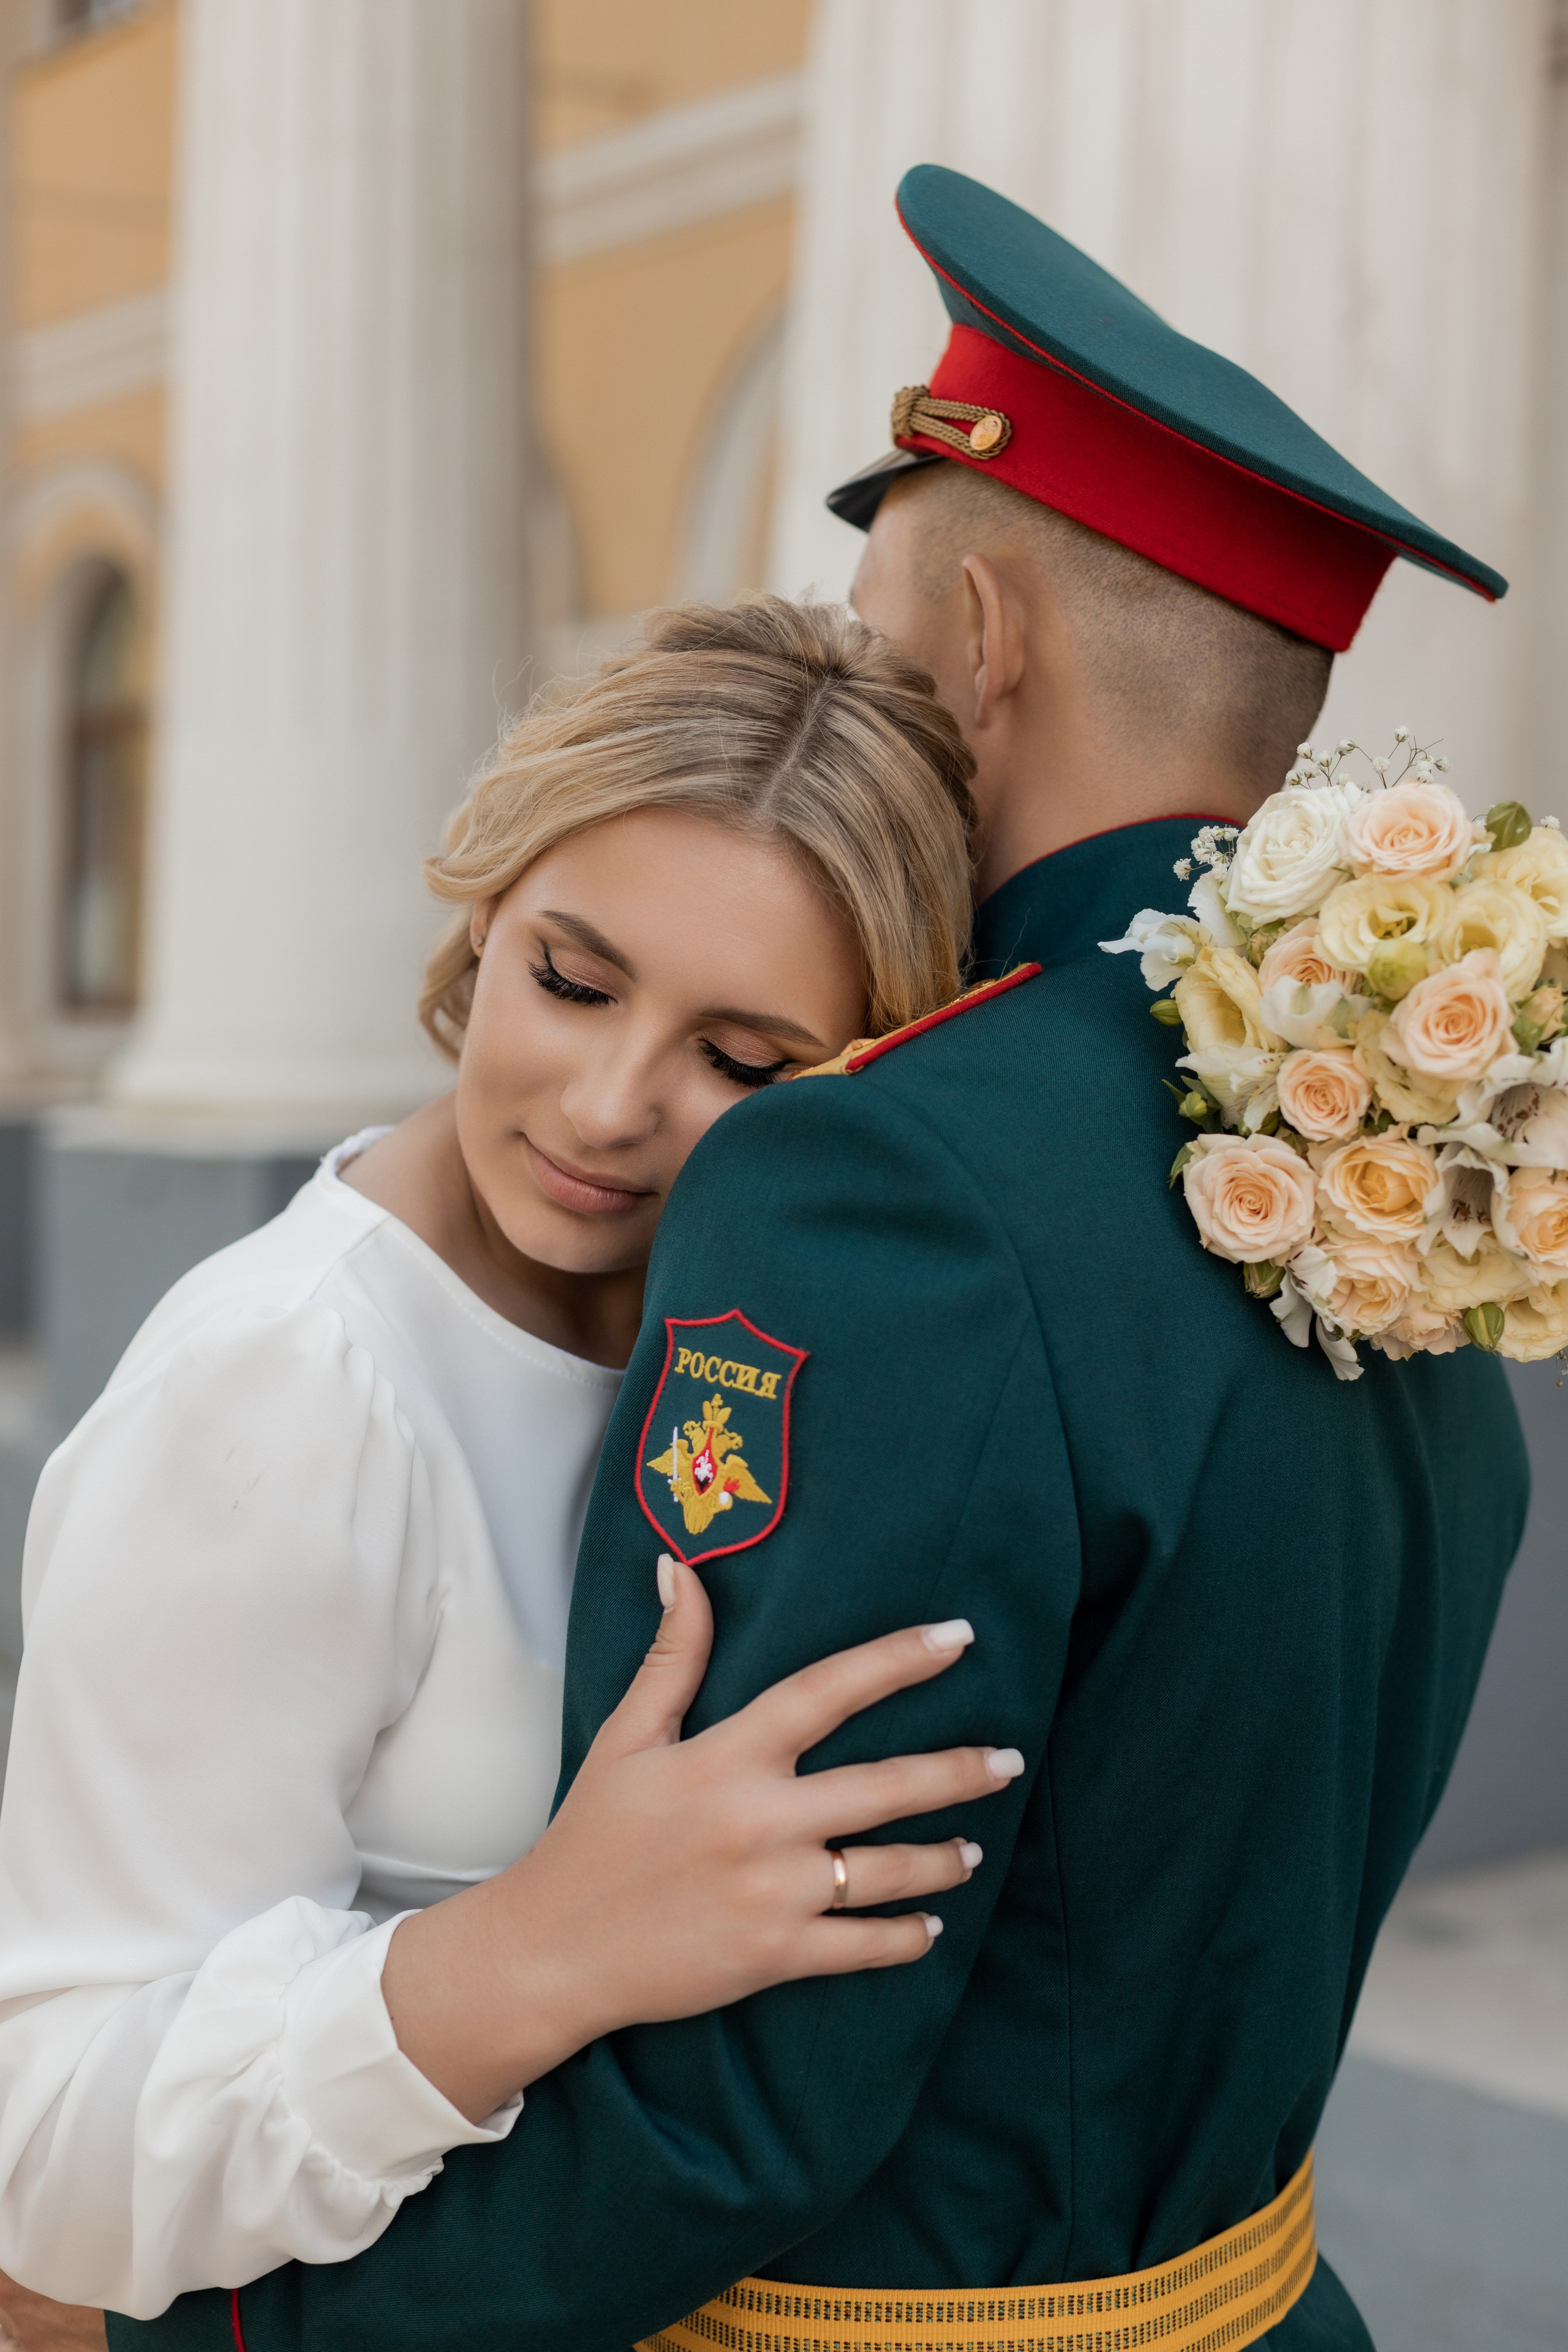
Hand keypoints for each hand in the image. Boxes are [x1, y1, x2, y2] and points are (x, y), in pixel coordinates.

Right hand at [383, 1555, 1022, 2119]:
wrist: (551, 1950)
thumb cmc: (591, 1837)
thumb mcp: (626, 1737)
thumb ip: (673, 1655)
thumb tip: (683, 1568)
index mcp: (725, 1758)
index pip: (826, 1691)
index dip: (896, 1660)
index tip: (958, 1637)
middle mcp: (759, 1820)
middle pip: (884, 1785)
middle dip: (958, 1771)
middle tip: (1011, 1759)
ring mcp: (772, 1891)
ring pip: (888, 1870)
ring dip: (943, 1859)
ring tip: (973, 1848)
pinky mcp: (774, 1954)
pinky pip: (864, 1946)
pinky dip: (906, 1936)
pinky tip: (931, 1925)